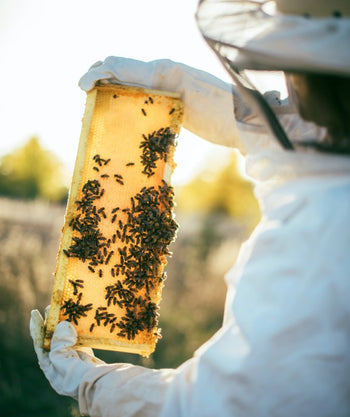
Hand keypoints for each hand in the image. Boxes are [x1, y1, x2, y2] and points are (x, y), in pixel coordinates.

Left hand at [30, 309, 104, 399]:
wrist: (97, 385)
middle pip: (53, 338)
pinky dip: (78, 329)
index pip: (39, 343)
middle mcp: (60, 361)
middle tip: (53, 307)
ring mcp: (73, 358)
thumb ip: (59, 341)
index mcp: (49, 365)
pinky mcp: (85, 355)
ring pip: (67, 336)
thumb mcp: (61, 359)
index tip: (35, 312)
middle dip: (52, 322)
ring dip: (66, 323)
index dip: (37, 327)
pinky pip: (80, 339)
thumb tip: (64, 324)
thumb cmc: (75, 375)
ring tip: (66, 309)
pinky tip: (79, 320)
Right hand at [78, 57, 242, 150]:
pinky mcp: (173, 104)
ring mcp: (168, 90)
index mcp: (164, 70)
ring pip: (130, 85)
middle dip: (100, 79)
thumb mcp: (192, 89)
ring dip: (110, 91)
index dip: (98, 73)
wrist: (247, 122)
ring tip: (95, 105)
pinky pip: (142, 98)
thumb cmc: (225, 110)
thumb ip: (162, 76)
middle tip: (85, 97)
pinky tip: (121, 115)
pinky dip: (126, 102)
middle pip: (122, 72)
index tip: (82, 88)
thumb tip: (125, 69)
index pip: (122, 65)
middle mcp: (163, 75)